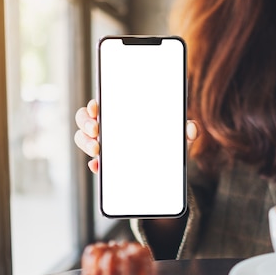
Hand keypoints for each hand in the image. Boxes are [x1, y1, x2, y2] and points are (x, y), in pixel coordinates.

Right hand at [74, 99, 198, 173]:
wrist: (165, 170)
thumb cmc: (165, 142)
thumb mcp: (176, 135)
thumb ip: (184, 130)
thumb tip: (191, 128)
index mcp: (120, 113)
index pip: (100, 104)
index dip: (94, 105)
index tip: (97, 108)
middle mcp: (107, 127)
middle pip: (85, 120)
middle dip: (86, 123)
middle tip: (97, 130)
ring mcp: (104, 146)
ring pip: (83, 140)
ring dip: (85, 143)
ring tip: (97, 150)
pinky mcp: (105, 166)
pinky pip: (94, 164)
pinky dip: (94, 165)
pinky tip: (98, 167)